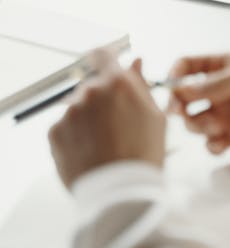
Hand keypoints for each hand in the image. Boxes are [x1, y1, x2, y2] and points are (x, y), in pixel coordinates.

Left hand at [49, 49, 166, 187]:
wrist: (120, 192)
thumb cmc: (143, 155)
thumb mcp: (155, 117)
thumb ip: (141, 84)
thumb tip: (135, 62)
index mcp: (117, 83)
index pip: (103, 55)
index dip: (104, 59)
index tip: (106, 65)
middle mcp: (90, 91)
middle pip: (92, 86)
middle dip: (101, 100)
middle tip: (115, 125)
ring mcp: (70, 112)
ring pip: (78, 108)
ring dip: (88, 119)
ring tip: (104, 144)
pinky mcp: (55, 132)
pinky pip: (65, 127)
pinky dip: (75, 136)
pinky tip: (91, 152)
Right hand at [168, 54, 229, 153]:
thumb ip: (214, 85)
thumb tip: (181, 91)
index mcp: (220, 67)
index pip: (185, 67)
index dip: (174, 77)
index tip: (171, 89)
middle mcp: (218, 90)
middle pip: (184, 99)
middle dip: (179, 107)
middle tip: (182, 114)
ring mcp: (225, 114)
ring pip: (195, 123)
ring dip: (197, 126)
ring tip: (216, 127)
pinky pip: (211, 143)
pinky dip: (211, 145)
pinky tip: (221, 144)